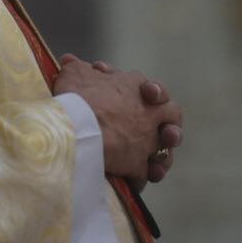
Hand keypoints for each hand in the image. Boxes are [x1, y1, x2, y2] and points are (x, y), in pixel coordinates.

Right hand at [55, 54, 183, 189]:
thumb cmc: (78, 96)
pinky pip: (143, 175)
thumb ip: (77, 68)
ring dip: (159, 158)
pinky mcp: (138, 165)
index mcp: (137, 87)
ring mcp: (146, 141)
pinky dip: (138, 178)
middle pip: (172, 116)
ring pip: (164, 151)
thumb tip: (69, 61)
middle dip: (168, 124)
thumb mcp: (74, 74)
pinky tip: (129, 181)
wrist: (79, 127)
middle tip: (159, 130)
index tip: (140, 94)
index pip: (155, 89)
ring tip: (151, 164)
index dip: (150, 93)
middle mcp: (148, 114)